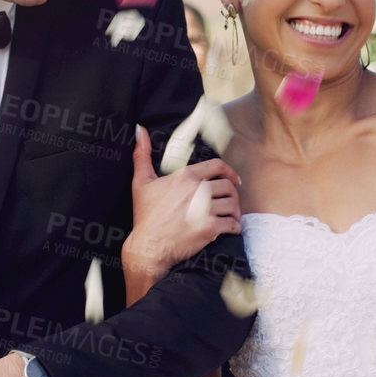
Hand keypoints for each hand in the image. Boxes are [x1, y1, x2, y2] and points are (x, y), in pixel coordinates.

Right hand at [124, 125, 239, 282]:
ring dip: (235, 211)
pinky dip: (235, 227)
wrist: (147, 246)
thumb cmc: (145, 215)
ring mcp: (204, 209)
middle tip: (232, 202)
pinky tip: (231, 229)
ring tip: (232, 216)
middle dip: (233, 195)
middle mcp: (197, 190)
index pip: (217, 166)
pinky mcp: (209, 228)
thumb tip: (140, 130)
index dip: (230, 172)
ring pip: (232, 205)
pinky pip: (232, 224)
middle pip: (228, 186)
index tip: (235, 180)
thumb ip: (142, 154)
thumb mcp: (141, 182)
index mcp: (185, 177)